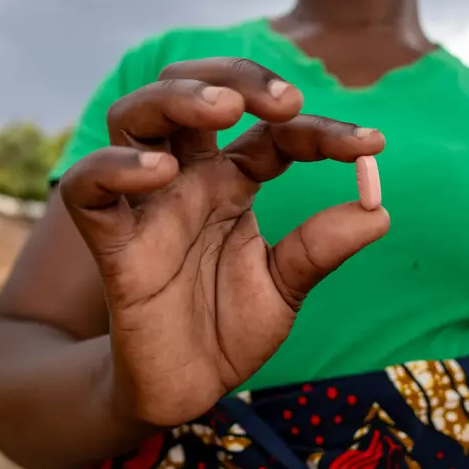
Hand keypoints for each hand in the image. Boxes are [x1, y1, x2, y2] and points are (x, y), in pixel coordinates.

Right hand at [59, 58, 388, 426]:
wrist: (186, 389)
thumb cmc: (230, 329)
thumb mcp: (286, 286)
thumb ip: (322, 247)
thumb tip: (379, 211)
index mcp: (233, 182)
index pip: (274, 132)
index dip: (321, 132)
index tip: (373, 146)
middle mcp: (188, 180)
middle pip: (193, 92)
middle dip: (237, 78)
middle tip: (288, 100)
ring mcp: (146, 206)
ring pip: (134, 119)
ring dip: (177, 98)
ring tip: (225, 109)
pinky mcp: (111, 244)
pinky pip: (88, 190)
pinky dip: (114, 167)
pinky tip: (161, 170)